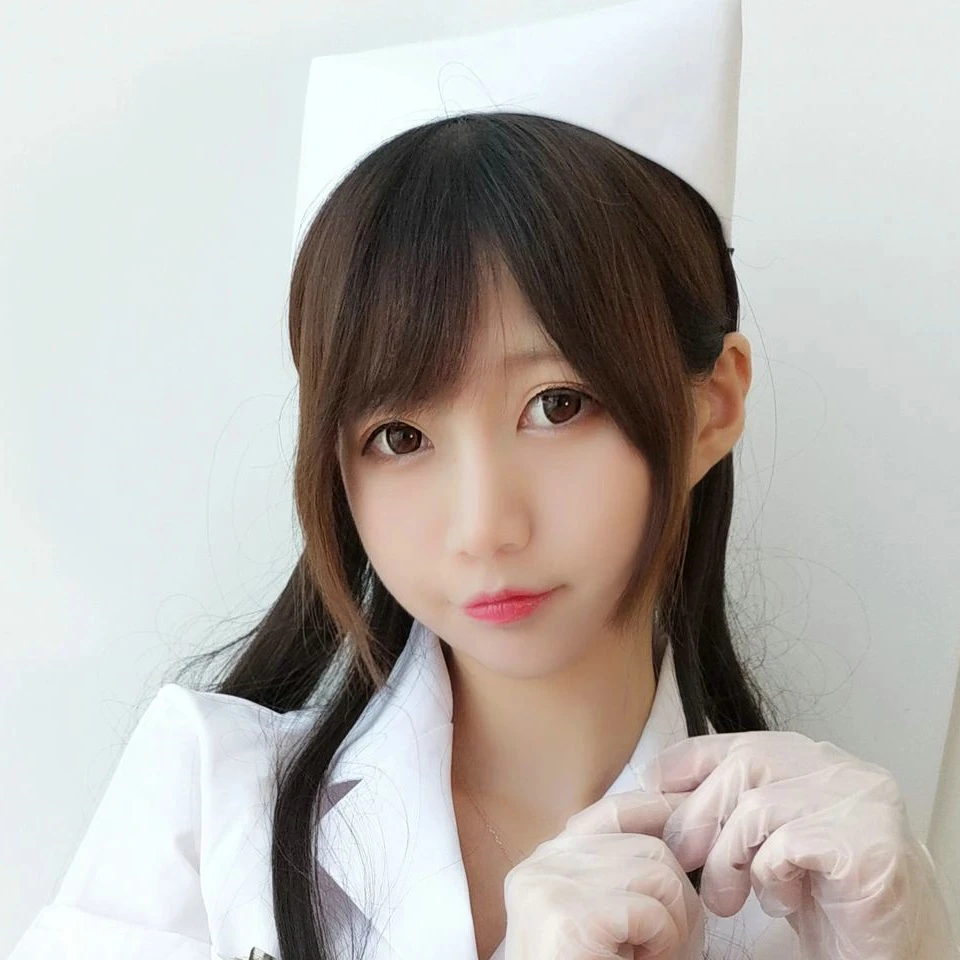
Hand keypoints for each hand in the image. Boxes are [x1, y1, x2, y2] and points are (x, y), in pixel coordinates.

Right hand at [502, 791, 704, 959]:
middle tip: (664, 946)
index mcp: (547, 863)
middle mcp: (540, 865)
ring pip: (660, 874)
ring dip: (673, 926)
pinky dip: (662, 944)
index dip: (660, 813)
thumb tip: (683, 832)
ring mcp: (549, 887)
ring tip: (645, 958)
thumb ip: (625, 873)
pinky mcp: (568, 918)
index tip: (691, 827)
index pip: (613, 812)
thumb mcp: (607, 916)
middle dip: (678, 899)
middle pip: (650, 847)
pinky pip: (652, 910)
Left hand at [636, 731, 959, 959]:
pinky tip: (783, 900)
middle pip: (744, 767)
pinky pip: (788, 845)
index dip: (688, 763)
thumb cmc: (825, 899)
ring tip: (731, 898)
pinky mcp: (870, 845)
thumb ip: (731, 804)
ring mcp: (863, 802)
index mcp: (814, 759)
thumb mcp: (765, 839)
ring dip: (728, 859)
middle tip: (685, 862)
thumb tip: (656, 783)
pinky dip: (769, 878)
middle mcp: (842, 770)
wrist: (889, 955)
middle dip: (699, 817)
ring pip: (758, 806)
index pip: (739, 741)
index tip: (652, 789)